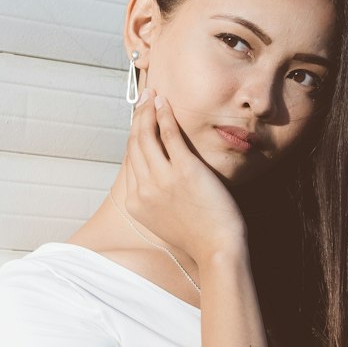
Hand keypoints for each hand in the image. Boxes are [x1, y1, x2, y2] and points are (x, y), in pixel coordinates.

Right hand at [124, 90, 245, 263]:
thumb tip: (156, 181)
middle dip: (137, 118)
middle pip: (135, 145)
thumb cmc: (198, 238)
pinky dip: (164, 116)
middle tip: (143, 101)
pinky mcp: (184, 169)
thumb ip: (154, 201)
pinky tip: (164, 104)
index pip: (130, 161)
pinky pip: (169, 135)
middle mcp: (144, 189)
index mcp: (136, 203)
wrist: (217, 249)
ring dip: (147, 112)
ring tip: (152, 97)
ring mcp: (162, 179)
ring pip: (146, 136)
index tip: (140, 122)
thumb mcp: (164, 222)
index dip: (134, 138)